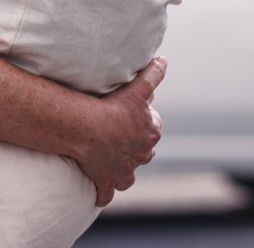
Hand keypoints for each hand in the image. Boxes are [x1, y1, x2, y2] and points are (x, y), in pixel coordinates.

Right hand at [75, 56, 166, 206]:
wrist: (89, 129)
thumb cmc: (113, 108)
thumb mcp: (137, 88)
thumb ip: (153, 74)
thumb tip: (164, 60)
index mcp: (150, 132)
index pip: (154, 126)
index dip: (145, 120)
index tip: (132, 114)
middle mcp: (142, 154)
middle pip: (143, 150)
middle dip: (135, 145)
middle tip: (119, 135)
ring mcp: (125, 171)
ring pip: (129, 174)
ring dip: (123, 169)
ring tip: (111, 161)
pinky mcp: (107, 183)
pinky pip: (108, 193)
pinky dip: (104, 193)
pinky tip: (99, 190)